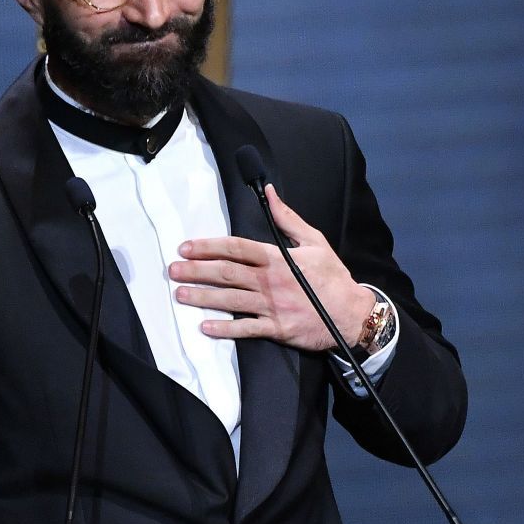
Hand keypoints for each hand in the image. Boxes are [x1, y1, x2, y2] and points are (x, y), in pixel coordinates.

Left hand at [170, 185, 373, 351]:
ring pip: (231, 300)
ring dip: (203, 297)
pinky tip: (205, 327)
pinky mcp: (277, 329)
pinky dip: (225, 330)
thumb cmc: (332, 277)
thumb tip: (269, 193)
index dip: (209, 247)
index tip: (186, 247)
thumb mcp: (314, 241)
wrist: (351, 313)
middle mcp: (271, 281)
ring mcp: (273, 306)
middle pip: (227, 273)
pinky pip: (246, 330)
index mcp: (278, 258)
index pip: (236, 248)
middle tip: (172, 270)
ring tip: (179, 294)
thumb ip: (288, 218)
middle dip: (196, 271)